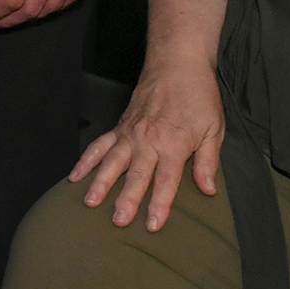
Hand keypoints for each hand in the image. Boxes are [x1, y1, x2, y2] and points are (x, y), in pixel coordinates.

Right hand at [67, 59, 223, 230]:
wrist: (177, 63)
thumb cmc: (199, 96)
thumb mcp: (214, 129)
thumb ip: (209, 162)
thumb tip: (208, 190)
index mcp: (175, 144)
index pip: (167, 181)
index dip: (160, 205)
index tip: (152, 225)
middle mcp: (149, 141)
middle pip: (136, 175)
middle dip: (127, 200)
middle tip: (118, 221)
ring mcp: (131, 133)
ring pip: (112, 162)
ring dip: (100, 182)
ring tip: (90, 202)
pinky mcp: (120, 127)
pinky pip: (99, 145)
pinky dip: (86, 161)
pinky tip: (75, 177)